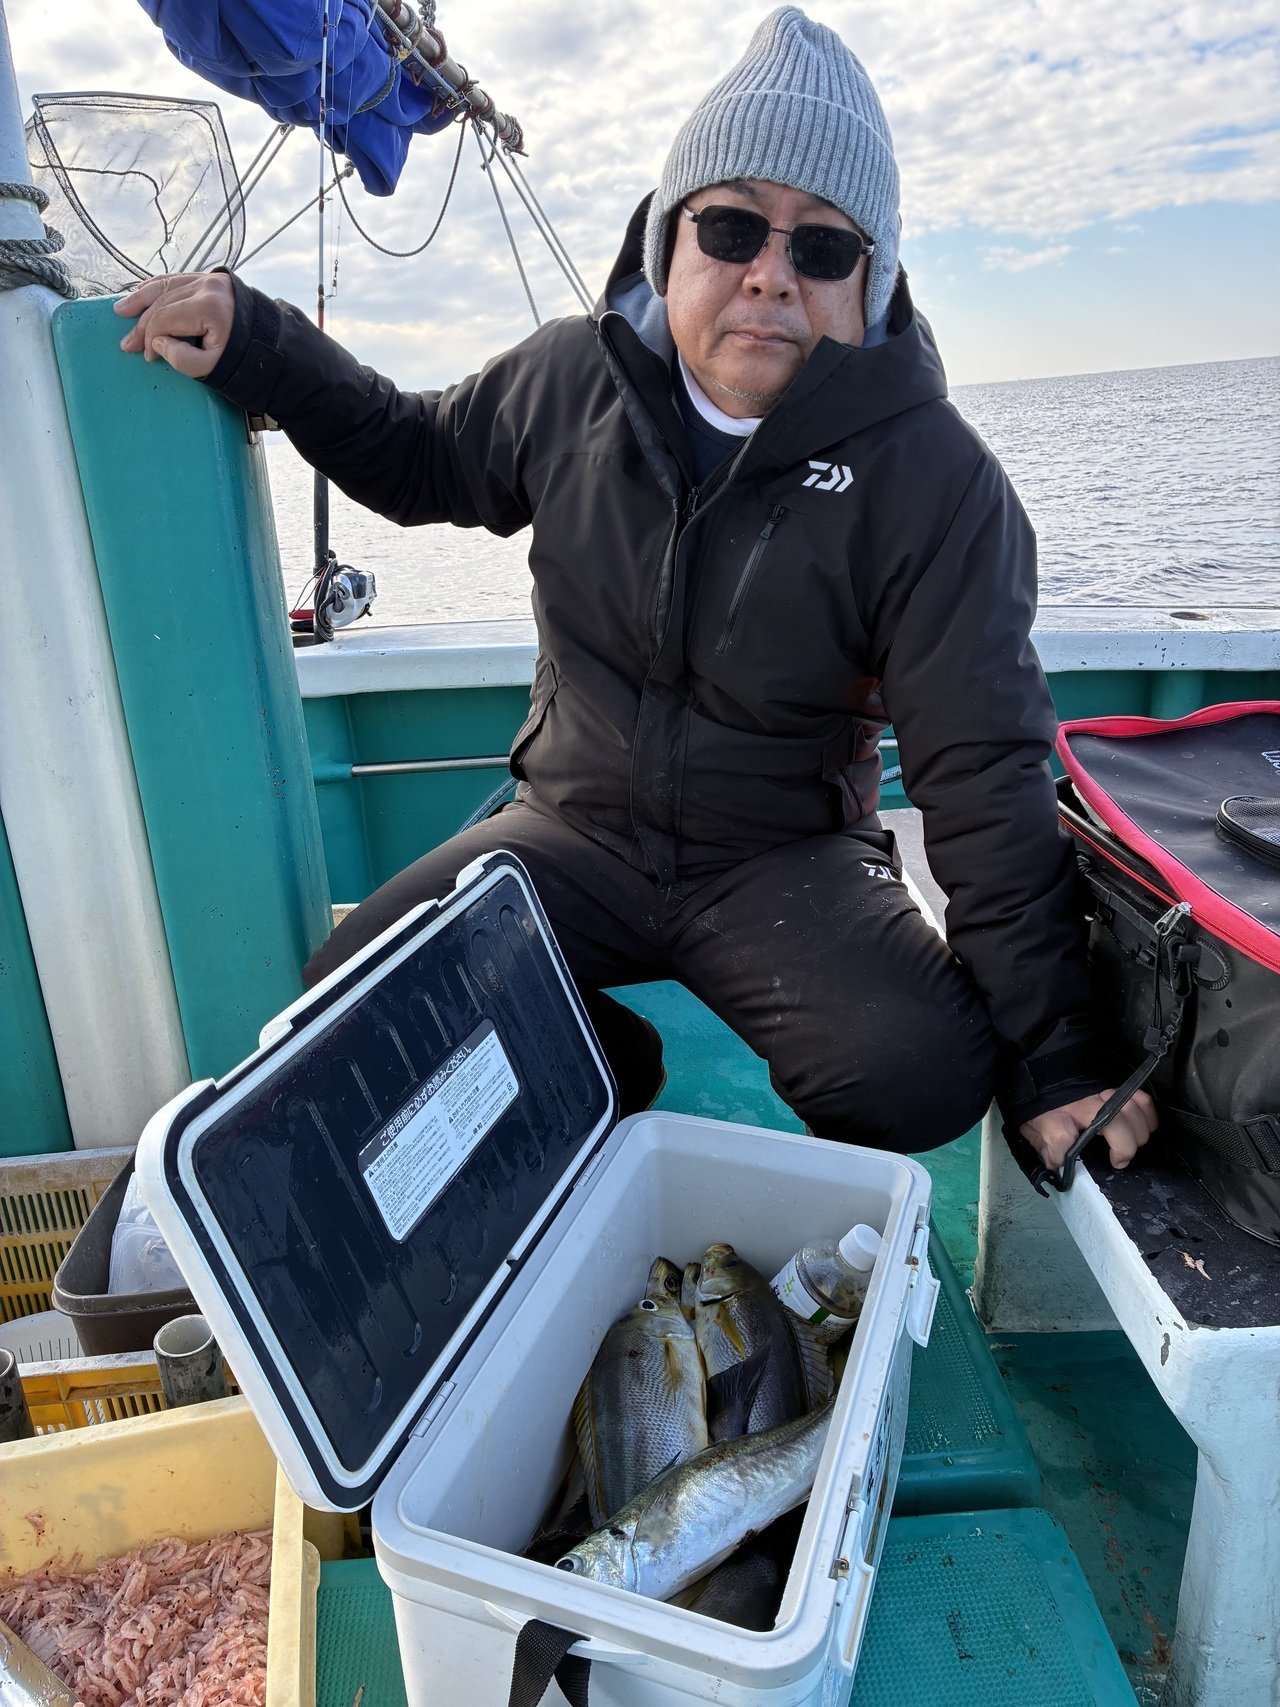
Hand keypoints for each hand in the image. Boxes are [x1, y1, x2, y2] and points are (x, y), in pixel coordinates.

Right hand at [114, 272, 235, 379]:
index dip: (150, 338)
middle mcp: (208, 286)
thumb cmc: (246, 361)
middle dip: (142, 324)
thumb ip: (181, 359)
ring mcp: (212, 279)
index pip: (165, 319)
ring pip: (167, 285)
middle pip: (163, 302)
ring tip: (122, 309)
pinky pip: (178, 280)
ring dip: (142, 298)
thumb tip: (157, 343)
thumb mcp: (213, 368)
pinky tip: (142, 292)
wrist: (277, 349)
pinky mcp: (214, 280)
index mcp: (209, 307)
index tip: (147, 357)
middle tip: (127, 343)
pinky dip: (159, 287)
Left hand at [1020, 1088, 1156, 1172]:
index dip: (1060, 1156)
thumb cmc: (1042, 1110)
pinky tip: (1143, 1129)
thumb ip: (1044, 1150)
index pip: (1059, 1137)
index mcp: (1054, 1117)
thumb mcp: (1033, 1131)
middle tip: (1119, 1161)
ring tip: (1132, 1145)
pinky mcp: (1114, 1089)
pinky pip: (1141, 1099)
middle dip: (1124, 1147)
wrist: (1045, 1079)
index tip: (1060, 1163)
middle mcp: (1081, 1105)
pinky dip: (1148, 1116)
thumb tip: (1057, 1168)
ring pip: (1132, 1110)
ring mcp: (1101, 1094)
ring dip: (1138, 1132)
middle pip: (1113, 1122)